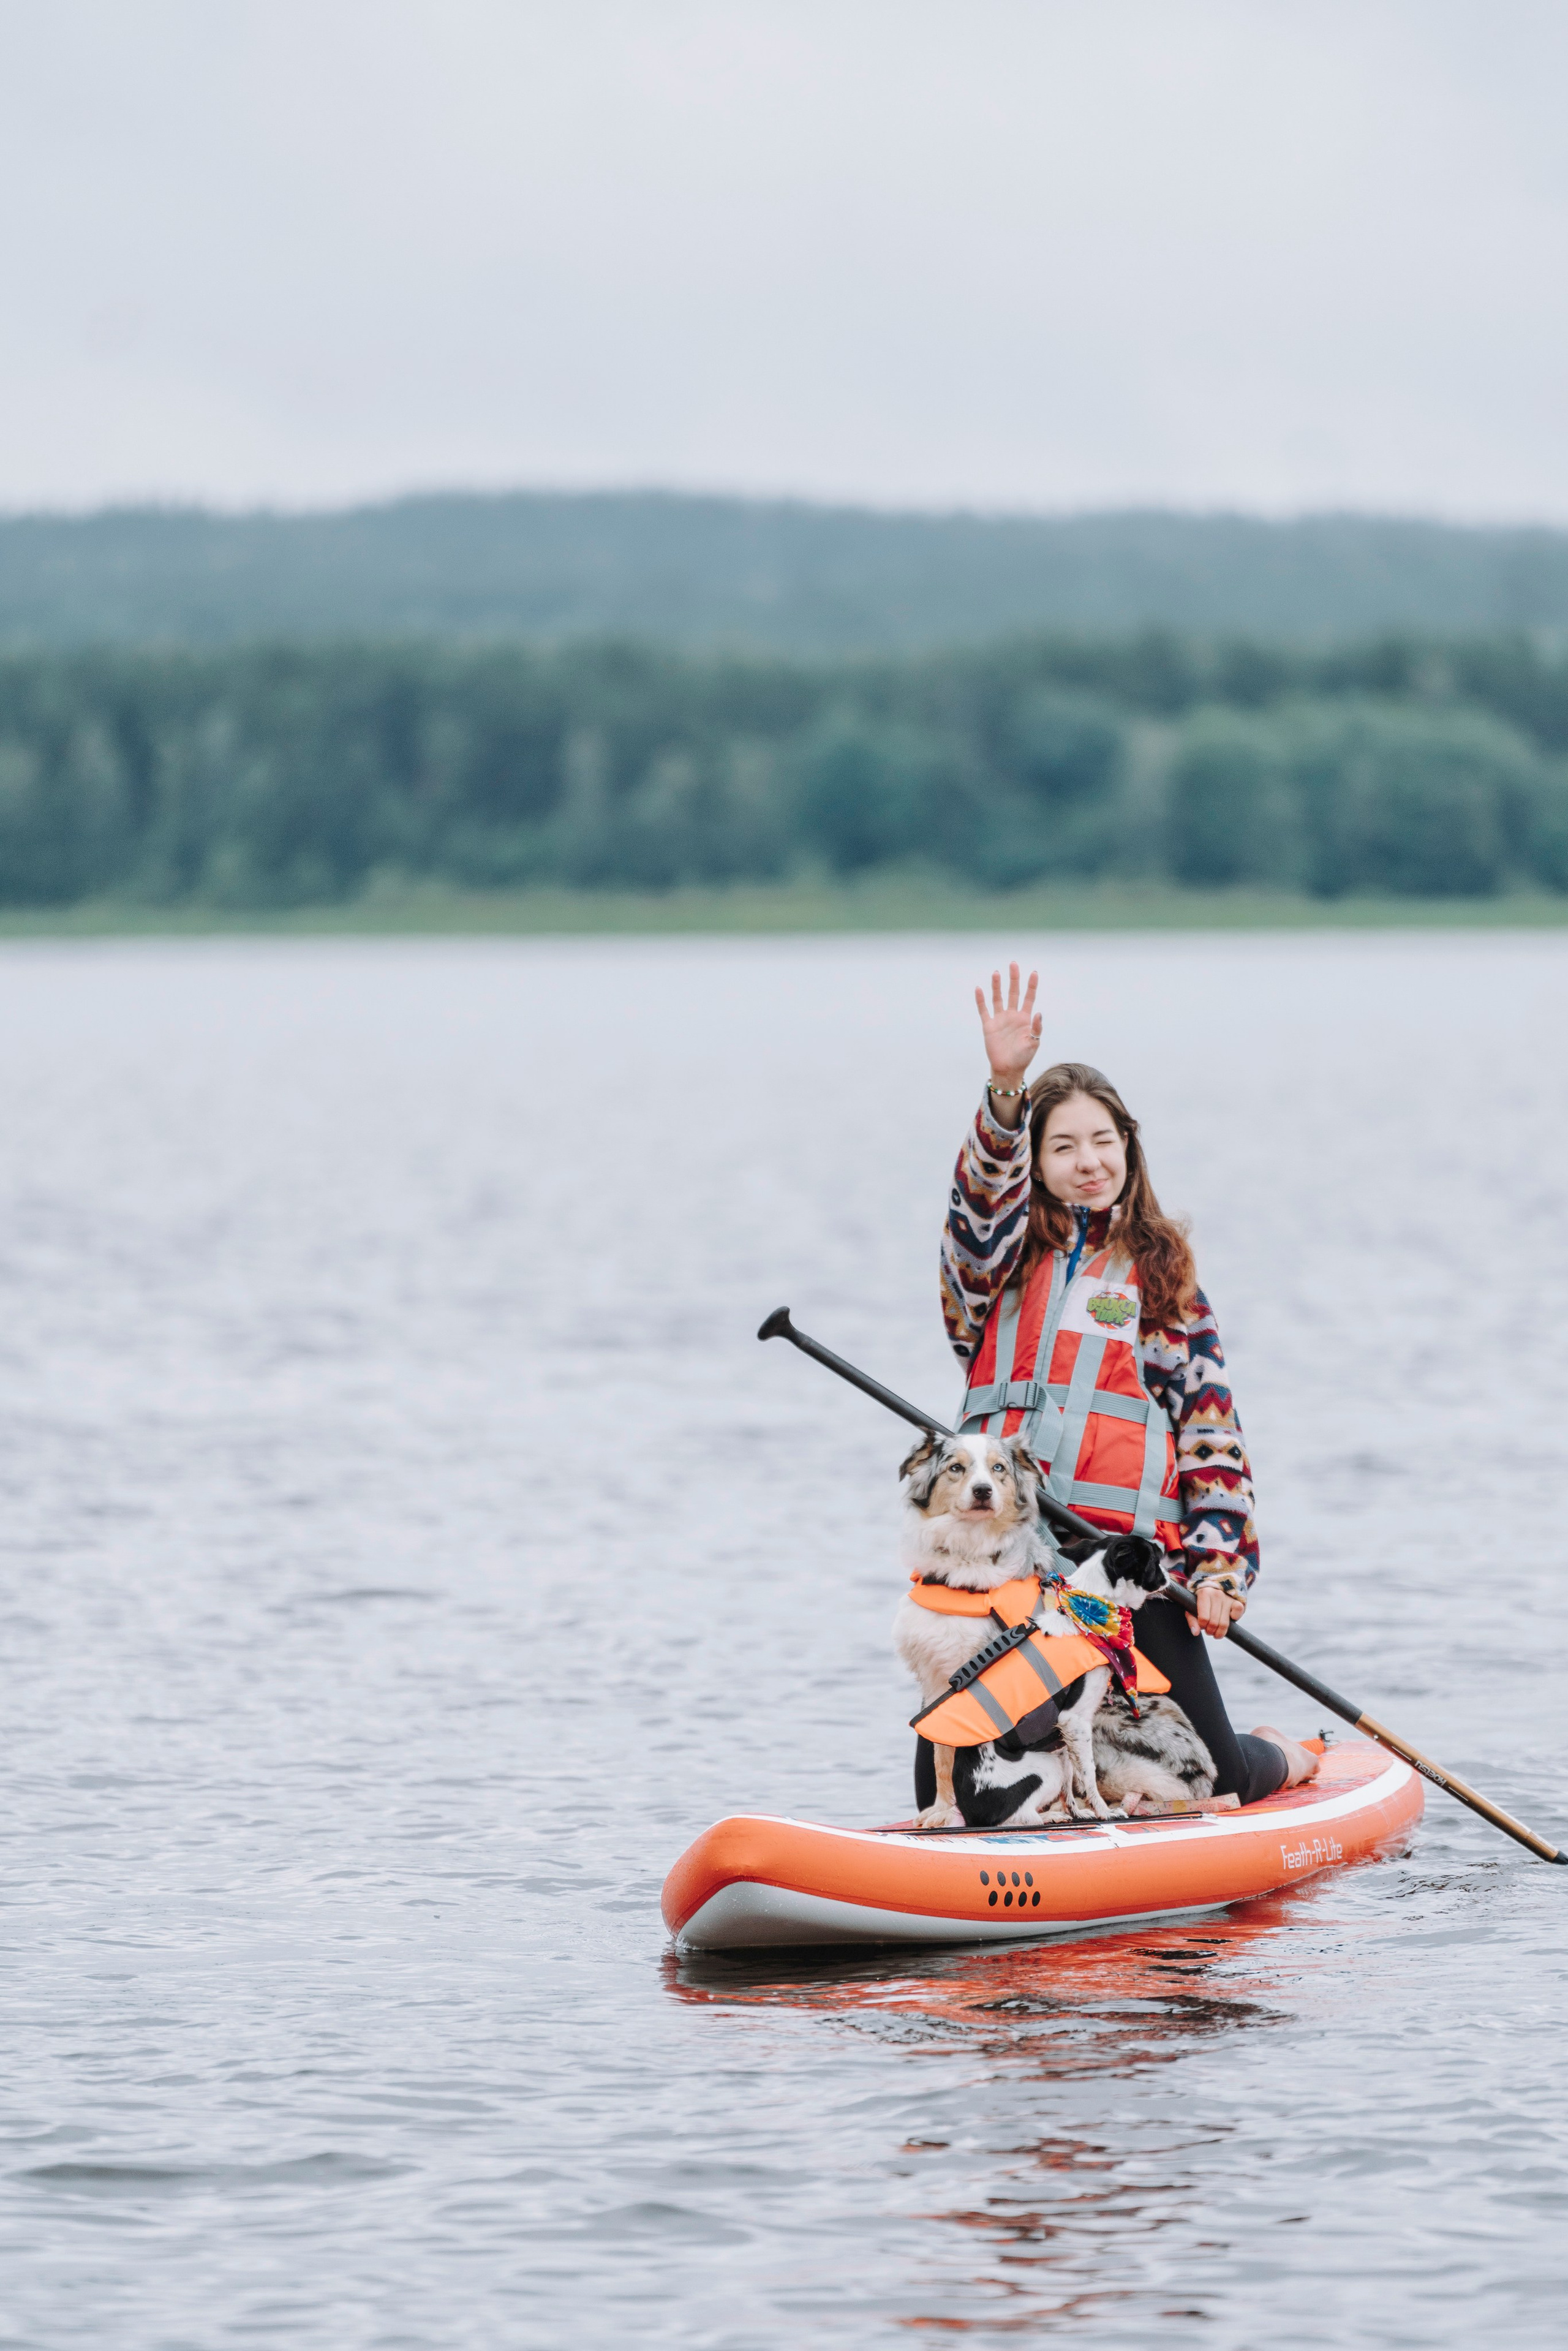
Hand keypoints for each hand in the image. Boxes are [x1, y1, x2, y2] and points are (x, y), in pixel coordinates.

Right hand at [975, 962, 1042, 1088]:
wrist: (1008, 1069)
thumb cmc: (1023, 1057)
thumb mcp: (1034, 1043)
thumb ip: (1036, 1028)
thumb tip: (1038, 1012)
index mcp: (1025, 1018)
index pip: (1029, 997)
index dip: (1031, 985)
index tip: (1033, 972)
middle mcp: (1012, 1016)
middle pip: (1013, 993)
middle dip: (1014, 979)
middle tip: (1013, 964)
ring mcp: (1000, 1020)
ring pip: (998, 998)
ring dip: (997, 986)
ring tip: (997, 973)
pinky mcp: (989, 1026)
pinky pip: (984, 1010)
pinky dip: (981, 1000)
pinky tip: (979, 989)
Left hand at [1188, 1581, 1247, 1637]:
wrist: (1214, 1585)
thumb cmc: (1201, 1599)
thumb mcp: (1192, 1606)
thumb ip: (1192, 1619)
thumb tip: (1195, 1632)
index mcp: (1204, 1593)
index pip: (1203, 1618)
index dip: (1202, 1626)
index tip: (1202, 1625)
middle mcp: (1217, 1594)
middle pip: (1214, 1622)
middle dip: (1210, 1631)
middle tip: (1208, 1631)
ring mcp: (1228, 1598)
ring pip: (1224, 1623)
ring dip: (1219, 1632)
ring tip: (1215, 1631)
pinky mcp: (1237, 1601)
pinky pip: (1238, 1611)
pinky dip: (1234, 1619)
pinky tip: (1228, 1620)